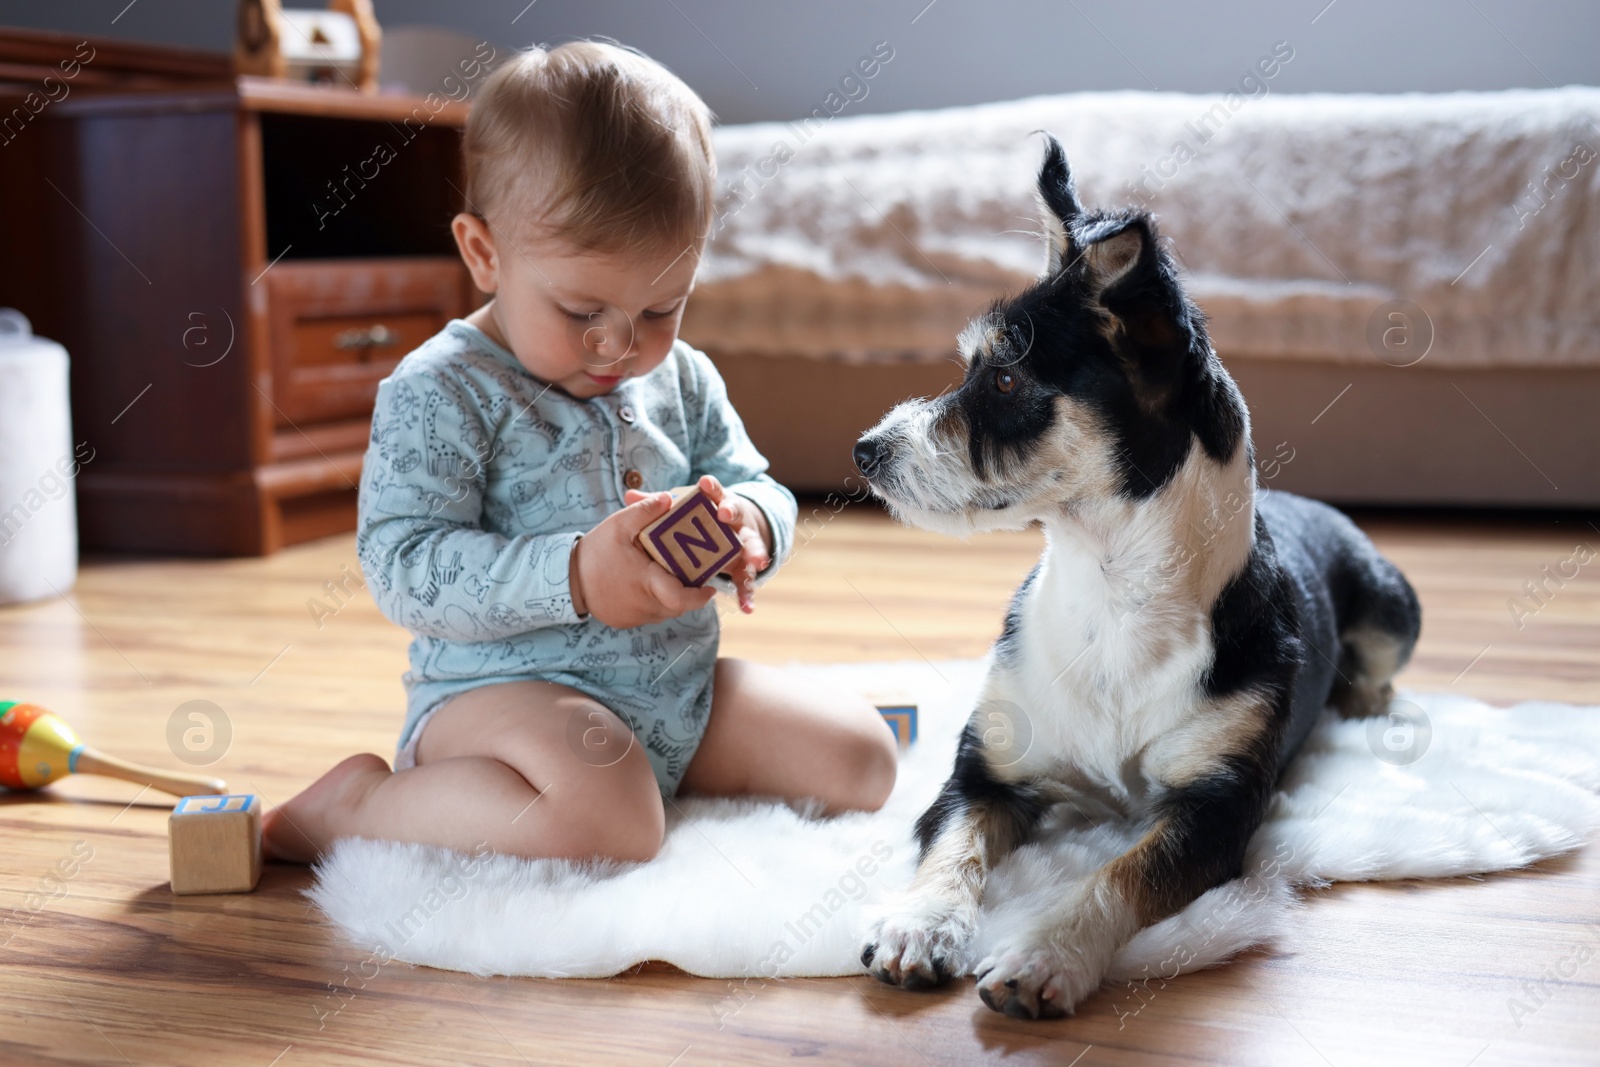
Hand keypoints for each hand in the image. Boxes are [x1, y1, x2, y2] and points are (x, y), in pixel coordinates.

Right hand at [569, 492, 717, 627]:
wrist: (567, 579)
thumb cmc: (595, 551)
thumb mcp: (618, 525)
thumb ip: (645, 511)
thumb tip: (669, 498)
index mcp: (646, 582)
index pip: (681, 598)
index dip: (700, 596)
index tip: (711, 587)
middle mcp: (644, 605)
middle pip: (678, 604)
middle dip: (688, 591)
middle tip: (691, 573)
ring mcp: (635, 617)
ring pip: (665, 611)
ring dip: (672, 597)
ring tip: (669, 576)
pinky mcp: (626, 622)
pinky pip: (650, 614)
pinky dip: (655, 602)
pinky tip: (649, 585)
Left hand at [627, 475, 771, 612]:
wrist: (728, 531)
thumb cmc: (700, 518)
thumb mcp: (681, 510)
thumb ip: (657, 503)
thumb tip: (629, 494)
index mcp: (717, 503)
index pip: (715, 491)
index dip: (710, 486)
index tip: (703, 483)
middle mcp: (733, 521)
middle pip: (736, 515)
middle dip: (732, 513)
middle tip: (725, 514)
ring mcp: (742, 543)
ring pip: (750, 546)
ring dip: (755, 552)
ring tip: (756, 562)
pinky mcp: (745, 565)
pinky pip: (747, 580)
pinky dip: (747, 593)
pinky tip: (746, 606)